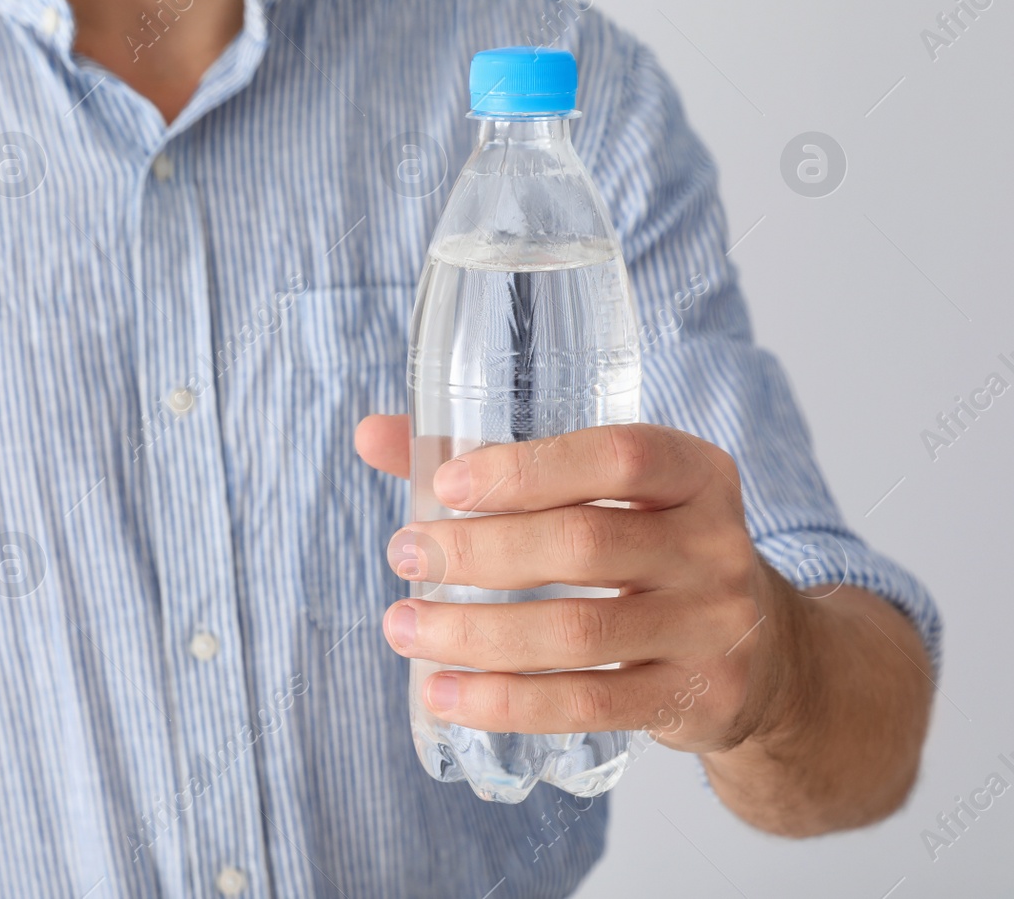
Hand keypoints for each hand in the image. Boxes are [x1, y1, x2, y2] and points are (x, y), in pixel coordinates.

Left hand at [355, 416, 802, 752]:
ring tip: (403, 626)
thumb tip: (372, 434)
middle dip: (479, 552)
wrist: (766, 654)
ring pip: (577, 631)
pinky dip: (505, 702)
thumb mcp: (603, 494)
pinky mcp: (694, 699)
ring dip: (475, 633)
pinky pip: (588, 703)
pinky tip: (444, 692)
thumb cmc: (652, 553)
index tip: (444, 483)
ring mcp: (712, 628)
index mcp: (695, 473)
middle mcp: (715, 545)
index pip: (617, 457)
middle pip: (584, 544)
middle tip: (404, 555)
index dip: (527, 468)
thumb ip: (494, 462)